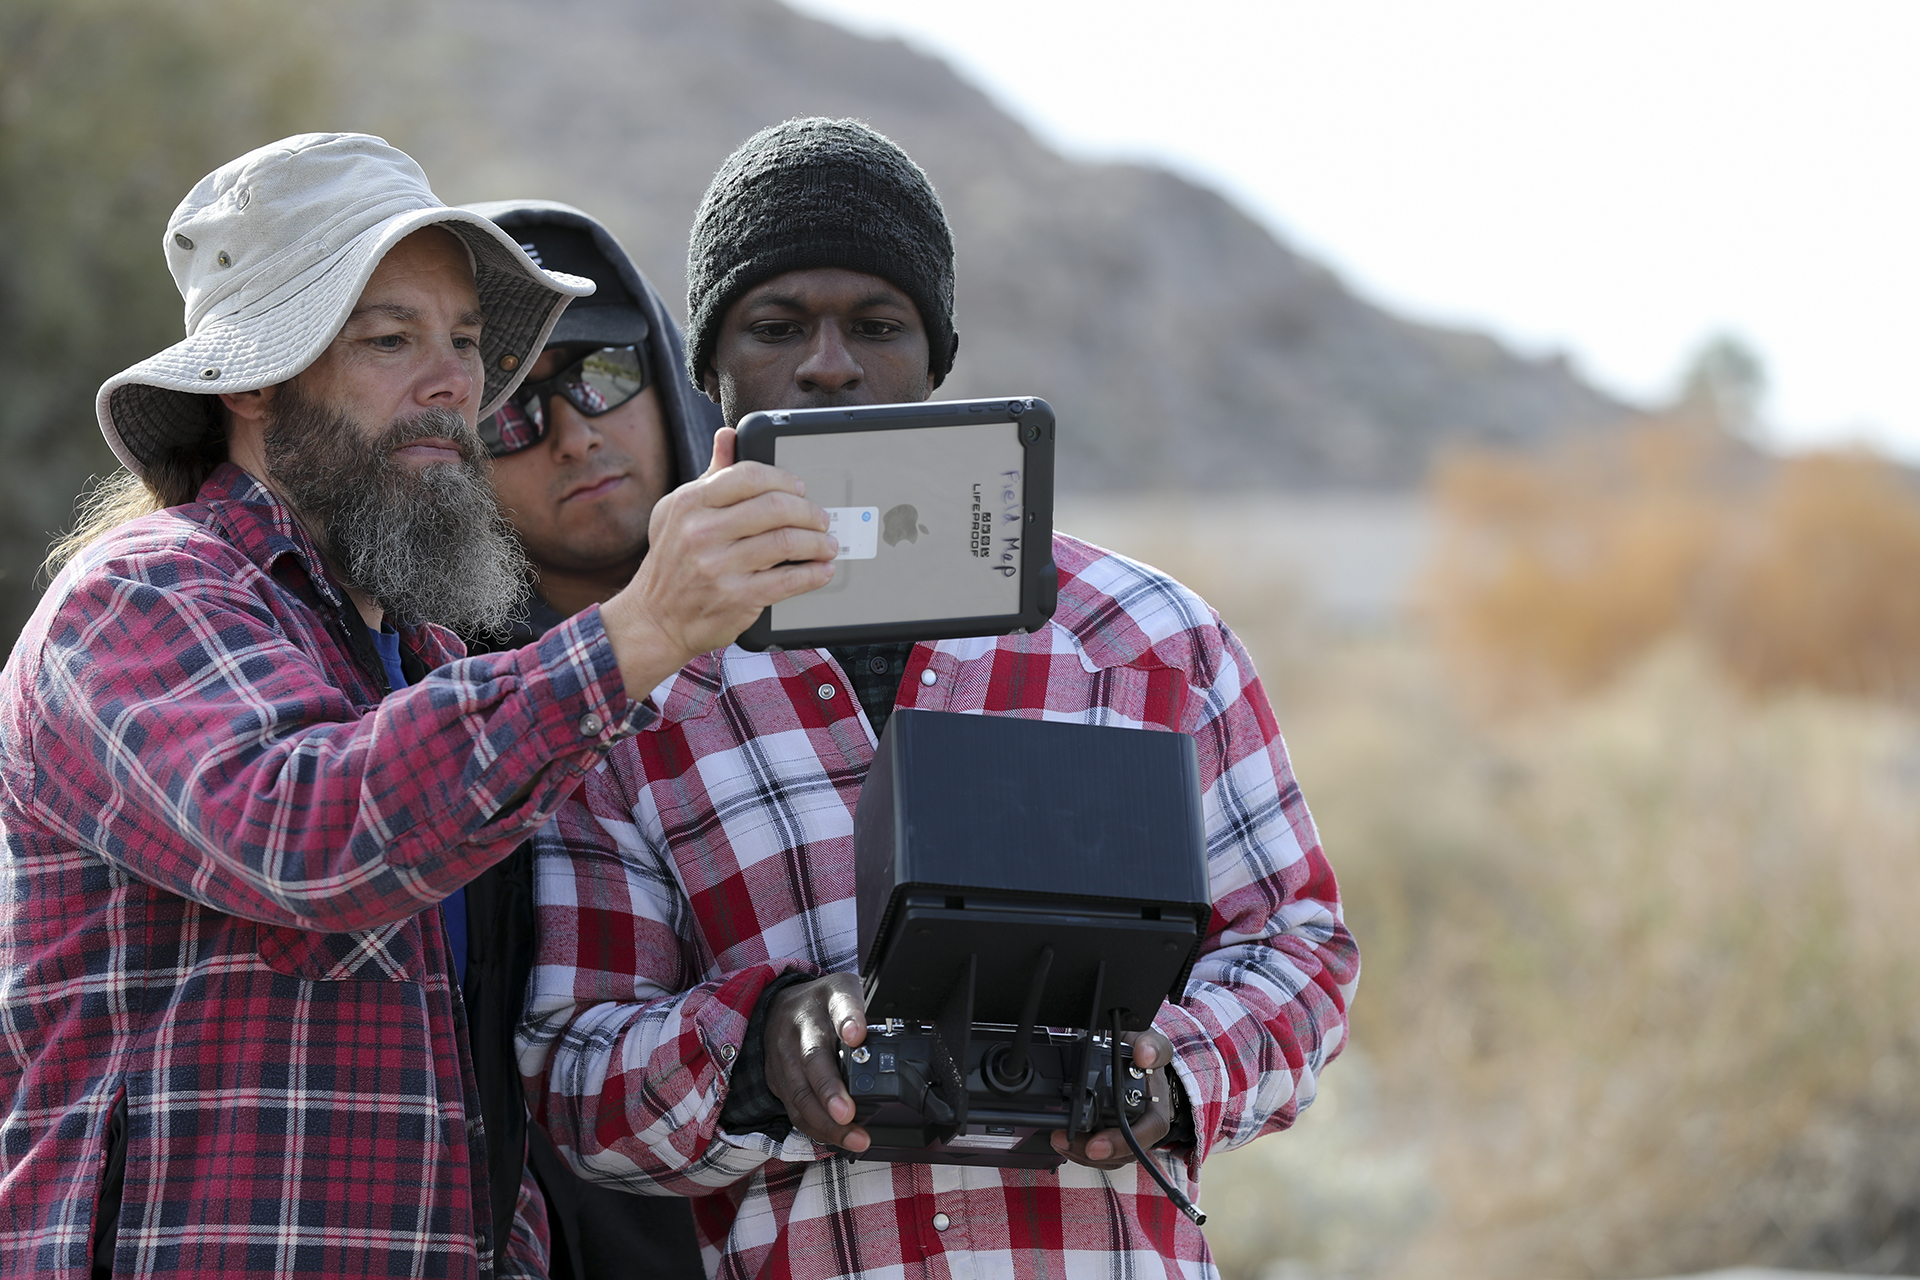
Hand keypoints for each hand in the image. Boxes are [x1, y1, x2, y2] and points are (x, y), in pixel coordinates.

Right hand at [599, 427, 835, 692]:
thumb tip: (728, 436)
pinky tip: (821, 570)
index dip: (783, 479)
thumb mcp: (678, 513)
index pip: (748, 476)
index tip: (800, 488)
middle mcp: (701, 532)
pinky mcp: (736, 598)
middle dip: (809, 511)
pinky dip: (813, 574)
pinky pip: (788, 580)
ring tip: (827, 544)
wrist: (654, 620)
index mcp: (690, 503)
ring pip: (786, 542)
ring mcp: (718, 566)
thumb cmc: (671, 563)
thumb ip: (710, 476)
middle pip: (774, 507)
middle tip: (821, 518)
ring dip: (817, 543)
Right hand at [764, 972, 870, 1152]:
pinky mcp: (777, 1080)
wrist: (776, 1008)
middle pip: (812, 1060)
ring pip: (801, 1094)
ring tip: (855, 1139)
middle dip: (829, 1091)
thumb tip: (866, 1038)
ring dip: (827, 1122)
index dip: (848, 1021)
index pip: (839, 1006)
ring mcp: (784, 1057)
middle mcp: (799, 1029)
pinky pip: (794, 1108)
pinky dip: (815, 1127)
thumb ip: (858, 1013)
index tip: (856, 1036)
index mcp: (825, 1001)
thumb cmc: (820, 1005)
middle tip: (848, 1114)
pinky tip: (837, 1138)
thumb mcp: (844, 992)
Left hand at [1049, 1029, 1174, 1169]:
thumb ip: (1151, 1044)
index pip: (1148, 1132)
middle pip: (1123, 1152)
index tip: (1095, 1145)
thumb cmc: (1144, 1053)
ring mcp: (1126, 1134)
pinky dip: (1079, 1150)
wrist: (1135, 1058)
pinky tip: (1062, 1141)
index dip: (1123, 1142)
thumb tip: (1144, 1055)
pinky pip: (1099, 1152)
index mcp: (1157, 1107)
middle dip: (1092, 1153)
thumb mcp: (1150, 1042)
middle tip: (1065, 1142)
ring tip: (1058, 1140)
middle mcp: (1143, 1127)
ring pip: (1110, 1157)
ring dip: (1081, 1154)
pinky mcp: (1109, 1135)